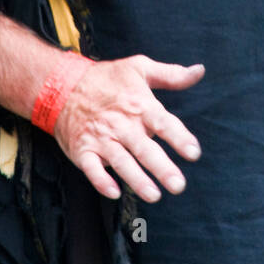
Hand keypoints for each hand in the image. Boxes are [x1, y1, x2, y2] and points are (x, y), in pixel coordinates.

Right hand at [53, 54, 204, 202]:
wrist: (63, 85)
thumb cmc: (107, 78)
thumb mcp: (139, 68)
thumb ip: (172, 75)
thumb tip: (200, 71)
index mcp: (139, 105)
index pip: (163, 123)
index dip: (179, 138)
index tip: (194, 153)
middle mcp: (122, 124)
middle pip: (144, 148)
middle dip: (161, 167)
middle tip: (178, 185)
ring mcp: (101, 138)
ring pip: (121, 162)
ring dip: (137, 179)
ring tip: (154, 195)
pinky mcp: (83, 150)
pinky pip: (91, 168)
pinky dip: (101, 180)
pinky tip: (113, 193)